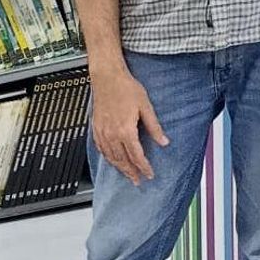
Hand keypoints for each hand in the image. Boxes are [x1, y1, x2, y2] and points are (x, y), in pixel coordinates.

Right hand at [90, 68, 168, 185]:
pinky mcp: (96, 128)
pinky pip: (101, 149)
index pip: (136, 155)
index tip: (149, 174)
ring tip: (127, 175)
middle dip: (131, 172)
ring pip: (110, 157)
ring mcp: (102, 132)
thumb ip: (154, 127)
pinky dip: (108, 158)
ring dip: (119, 168)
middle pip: (122, 160)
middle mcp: (112, 134)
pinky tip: (112, 161)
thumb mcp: (146, 107)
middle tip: (138, 181)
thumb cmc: (126, 88)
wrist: (107, 78)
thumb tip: (164, 141)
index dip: (143, 167)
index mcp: (125, 130)